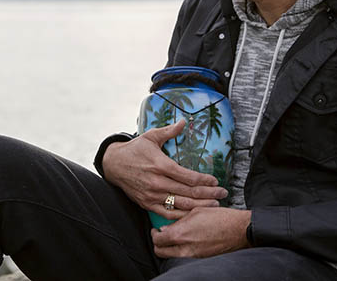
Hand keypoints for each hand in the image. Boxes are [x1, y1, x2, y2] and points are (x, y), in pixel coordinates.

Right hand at [102, 119, 227, 219]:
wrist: (114, 164)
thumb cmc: (134, 149)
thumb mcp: (151, 136)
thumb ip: (169, 131)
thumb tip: (183, 122)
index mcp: (161, 165)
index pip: (188, 177)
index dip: (204, 180)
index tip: (216, 181)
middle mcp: (157, 182)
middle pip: (189, 192)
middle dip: (209, 194)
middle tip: (223, 194)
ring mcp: (152, 195)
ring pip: (181, 204)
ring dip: (200, 206)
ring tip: (214, 205)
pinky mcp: (147, 203)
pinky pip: (167, 214)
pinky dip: (182, 215)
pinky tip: (194, 214)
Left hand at [151, 207, 250, 257]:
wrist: (239, 230)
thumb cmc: (219, 217)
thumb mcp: (195, 211)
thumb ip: (177, 220)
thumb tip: (166, 229)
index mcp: (180, 234)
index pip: (157, 239)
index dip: (154, 234)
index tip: (157, 229)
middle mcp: (184, 248)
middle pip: (160, 251)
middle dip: (158, 243)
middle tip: (161, 235)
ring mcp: (193, 256)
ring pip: (171, 256)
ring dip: (169, 248)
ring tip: (174, 238)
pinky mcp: (200, 259)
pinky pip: (183, 256)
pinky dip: (181, 250)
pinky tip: (187, 241)